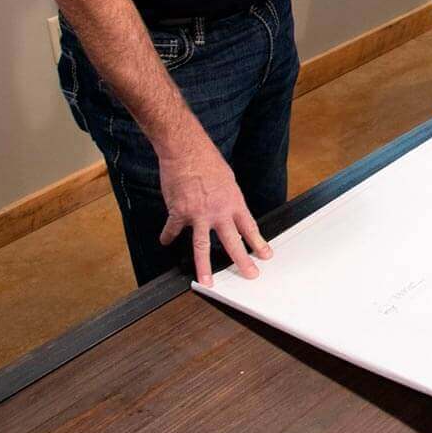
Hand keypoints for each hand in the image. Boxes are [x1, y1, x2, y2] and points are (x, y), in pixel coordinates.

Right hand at [157, 135, 271, 285]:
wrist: (186, 151)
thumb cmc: (208, 161)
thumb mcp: (228, 180)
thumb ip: (228, 200)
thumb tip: (228, 213)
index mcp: (234, 202)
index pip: (249, 227)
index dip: (258, 243)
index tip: (265, 256)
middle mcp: (218, 211)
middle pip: (232, 241)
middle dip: (242, 261)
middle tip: (250, 274)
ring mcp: (198, 214)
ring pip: (202, 246)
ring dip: (204, 266)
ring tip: (206, 281)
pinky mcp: (179, 212)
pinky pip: (173, 230)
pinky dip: (168, 236)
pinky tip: (166, 242)